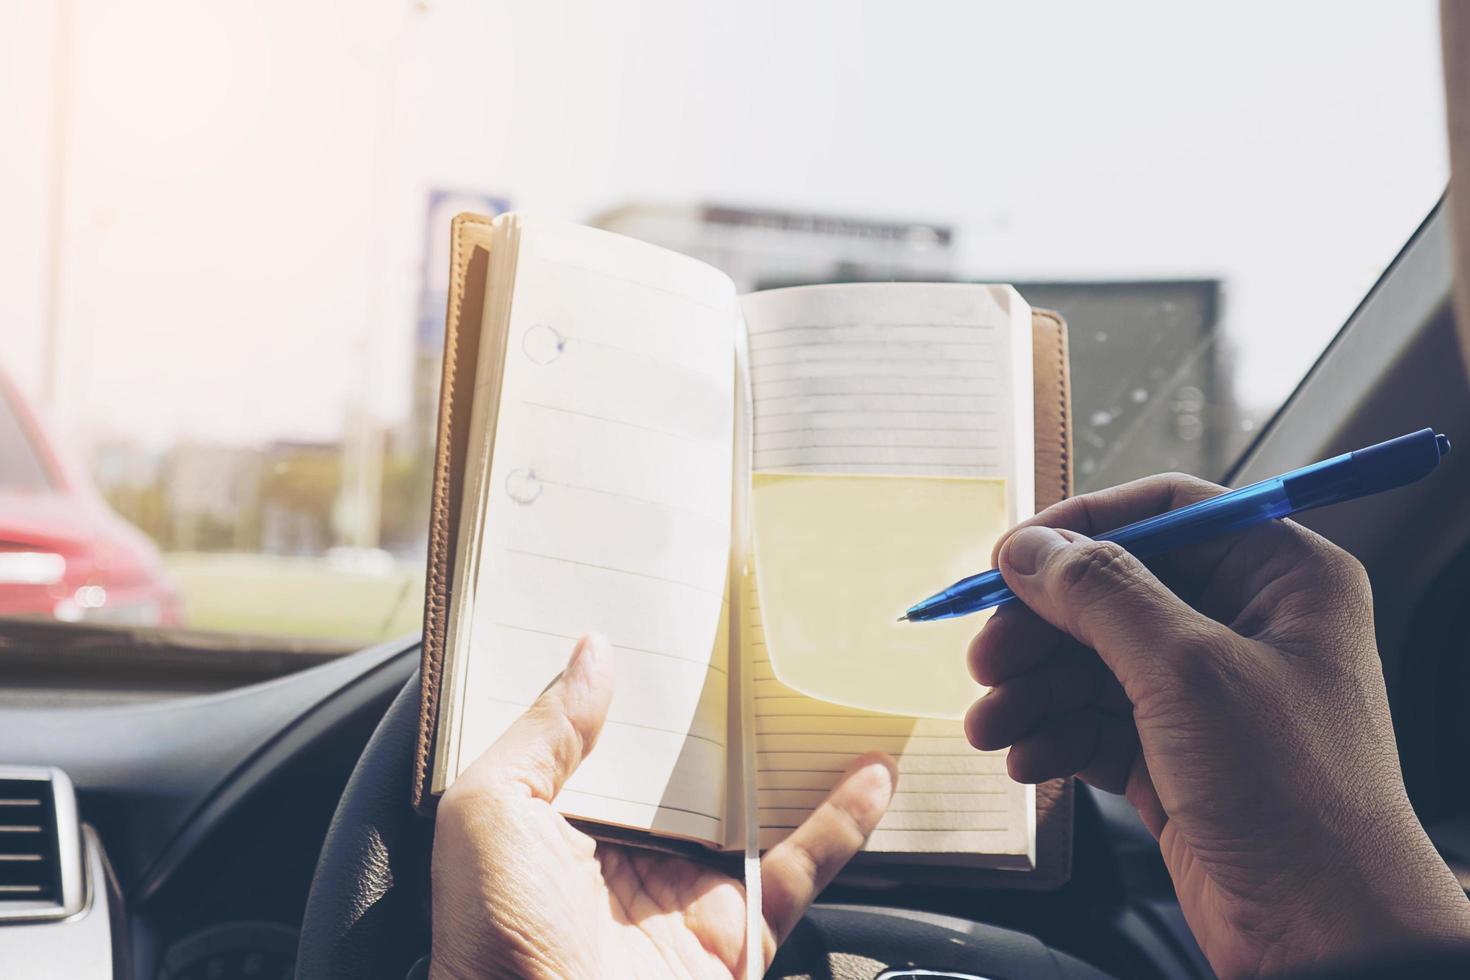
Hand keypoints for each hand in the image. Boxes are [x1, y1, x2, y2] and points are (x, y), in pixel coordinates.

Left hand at [429, 634, 895, 979]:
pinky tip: (870, 772)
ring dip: (794, 752)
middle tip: (763, 628)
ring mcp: (689, 887)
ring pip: (755, 804)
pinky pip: (801, 866)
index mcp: (563, 817)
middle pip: (693, 761)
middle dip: (724, 703)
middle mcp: (630, 847)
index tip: (669, 613)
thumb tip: (590, 653)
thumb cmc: (492, 940)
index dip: (637, 677)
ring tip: (830, 688)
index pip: (610, 731)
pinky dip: (843, 821)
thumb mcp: (489, 813)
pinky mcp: (738, 928)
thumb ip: (542, 733)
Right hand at [964, 474, 1469, 977]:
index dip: (1082, 528)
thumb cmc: (1293, 796)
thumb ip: (1101, 595)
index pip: (1167, 514)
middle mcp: (1246, 626)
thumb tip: (1029, 547)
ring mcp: (1208, 694)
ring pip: (1093, 661)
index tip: (1008, 557)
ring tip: (992, 725)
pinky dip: (1054, 735)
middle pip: (1113, 593)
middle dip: (1041, 629)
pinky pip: (1095, 721)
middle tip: (986, 659)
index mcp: (1282, 579)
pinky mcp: (1177, 755)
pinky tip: (1027, 759)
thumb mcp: (1188, 672)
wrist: (1322, 936)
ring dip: (1033, 690)